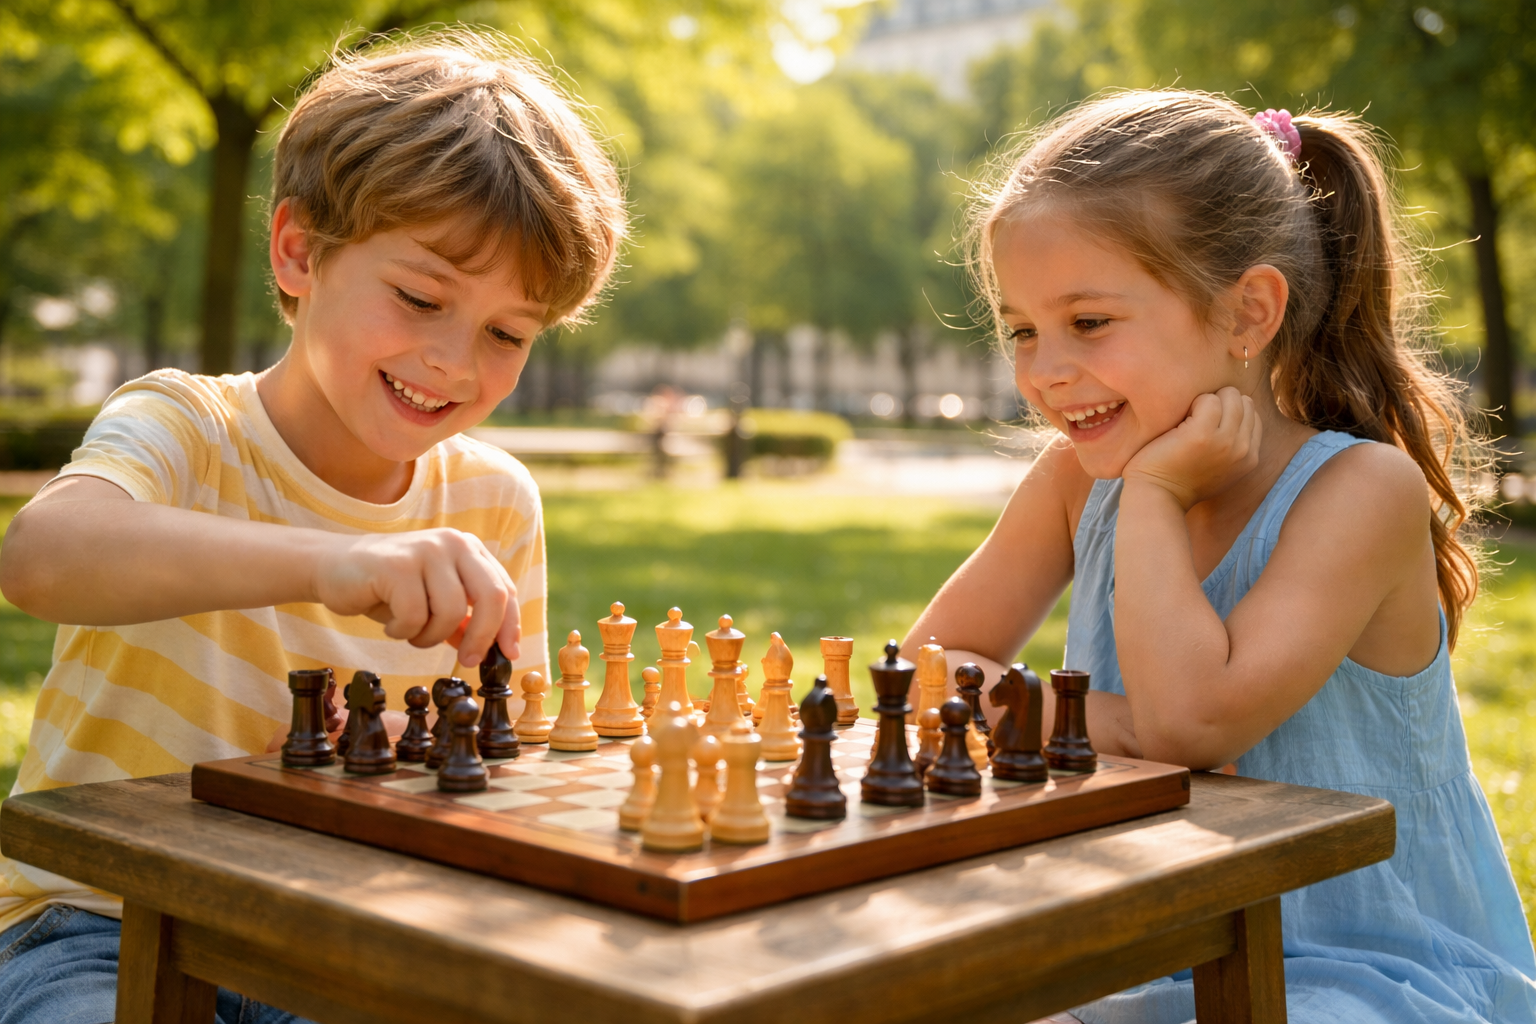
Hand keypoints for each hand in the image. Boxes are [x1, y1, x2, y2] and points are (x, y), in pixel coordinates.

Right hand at [311, 529, 520, 665]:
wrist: (332, 567)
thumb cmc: (388, 589)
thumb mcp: (433, 603)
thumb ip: (463, 620)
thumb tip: (495, 650)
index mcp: (468, 549)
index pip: (504, 589)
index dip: (510, 626)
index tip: (507, 655)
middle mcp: (452, 543)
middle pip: (491, 597)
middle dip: (482, 637)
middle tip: (467, 661)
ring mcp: (425, 550)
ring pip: (449, 613)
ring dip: (430, 636)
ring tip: (410, 632)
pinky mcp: (397, 565)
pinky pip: (414, 616)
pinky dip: (403, 631)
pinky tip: (390, 624)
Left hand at [1122, 387, 1260, 509]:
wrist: (1157, 497)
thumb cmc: (1180, 481)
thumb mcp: (1220, 470)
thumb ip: (1233, 448)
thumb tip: (1235, 415)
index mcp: (1250, 458)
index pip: (1253, 416)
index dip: (1231, 412)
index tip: (1209, 421)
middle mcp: (1243, 449)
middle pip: (1245, 402)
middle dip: (1222, 401)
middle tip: (1197, 416)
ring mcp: (1225, 441)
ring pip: (1230, 396)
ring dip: (1207, 400)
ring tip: (1189, 418)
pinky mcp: (1202, 433)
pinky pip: (1208, 399)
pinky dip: (1192, 402)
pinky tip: (1179, 420)